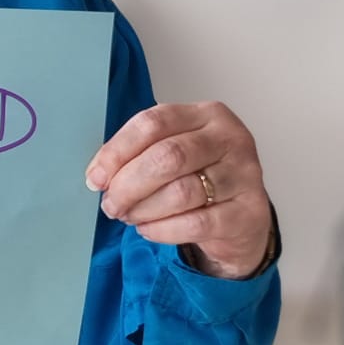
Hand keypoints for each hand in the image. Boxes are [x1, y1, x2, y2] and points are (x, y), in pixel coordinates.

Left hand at [85, 101, 273, 279]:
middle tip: (111, 204)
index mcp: (207, 114)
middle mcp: (230, 139)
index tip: (95, 177)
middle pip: (167, 156)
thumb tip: (98, 175)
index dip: (117, 151)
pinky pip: (196, 223)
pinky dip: (163, 229)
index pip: (153, 122)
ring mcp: (244, 175)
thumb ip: (139, 154)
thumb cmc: (201, 178)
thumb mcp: (175, 153)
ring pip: (181, 192)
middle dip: (128, 184)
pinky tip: (149, 229)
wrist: (242, 219)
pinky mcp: (248, 213)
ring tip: (129, 217)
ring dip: (143, 209)